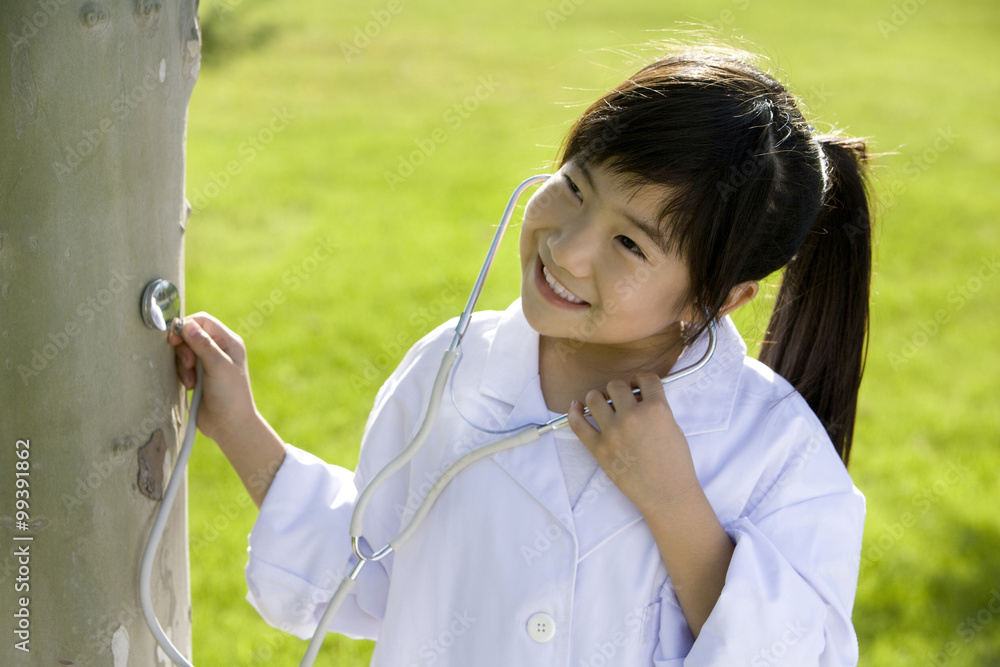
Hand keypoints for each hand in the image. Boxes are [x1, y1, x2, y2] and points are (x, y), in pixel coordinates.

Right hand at [168, 312, 259, 445]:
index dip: (185, 327)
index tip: (174, 340)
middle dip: (183, 349)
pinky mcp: (198, 375)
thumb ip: (203, 344)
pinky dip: (182, 374)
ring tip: (191, 382)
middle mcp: (218, 348)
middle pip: (189, 335)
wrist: (229, 425)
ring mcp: (207, 362)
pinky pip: (181, 366)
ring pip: (183, 351)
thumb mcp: (218, 366)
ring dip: (182, 365)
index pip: (202, 321)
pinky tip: (190, 387)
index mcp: (228, 341)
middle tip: (188, 365)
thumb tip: (186, 324)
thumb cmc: (230, 395)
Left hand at [567, 371, 700, 513]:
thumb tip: (638, 397)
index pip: (646, 378)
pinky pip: (578, 424)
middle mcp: (633, 416)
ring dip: (598, 397)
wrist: (666, 494)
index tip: (638, 384)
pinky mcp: (599, 448)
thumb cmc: (675, 465)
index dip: (641, 379)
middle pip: (616, 385)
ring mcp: (613, 432)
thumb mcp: (674, 428)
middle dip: (619, 389)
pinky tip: (576, 407)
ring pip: (594, 398)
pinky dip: (574, 412)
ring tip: (602, 404)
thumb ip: (657, 409)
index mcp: (657, 409)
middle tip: (621, 399)